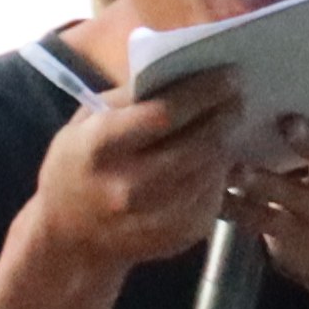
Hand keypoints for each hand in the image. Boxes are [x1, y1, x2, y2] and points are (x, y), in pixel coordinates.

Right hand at [24, 62, 243, 276]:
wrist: (70, 234)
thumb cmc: (79, 164)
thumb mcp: (86, 123)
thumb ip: (129, 99)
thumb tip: (182, 71)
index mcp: (101, 147)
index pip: (163, 114)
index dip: (201, 93)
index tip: (227, 75)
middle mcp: (129, 186)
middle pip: (196, 145)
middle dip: (223, 117)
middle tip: (238, 97)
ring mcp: (155, 217)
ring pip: (210, 173)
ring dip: (225, 144)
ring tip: (229, 123)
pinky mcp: (177, 237)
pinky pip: (212, 200)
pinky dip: (219, 176)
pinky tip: (218, 160)